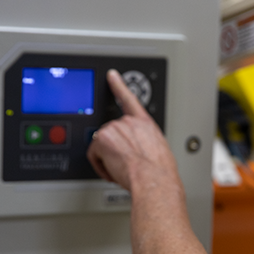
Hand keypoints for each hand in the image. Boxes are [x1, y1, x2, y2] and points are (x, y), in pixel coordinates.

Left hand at [87, 69, 178, 190]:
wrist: (154, 178)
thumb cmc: (159, 171)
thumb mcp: (158, 150)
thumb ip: (145, 143)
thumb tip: (140, 152)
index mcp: (145, 124)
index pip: (129, 99)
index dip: (119, 85)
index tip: (112, 75)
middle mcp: (129, 122)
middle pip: (111, 133)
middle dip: (114, 149)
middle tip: (125, 164)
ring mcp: (114, 129)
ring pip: (102, 145)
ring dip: (108, 158)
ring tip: (123, 170)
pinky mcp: (102, 138)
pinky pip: (94, 155)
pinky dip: (101, 165)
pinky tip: (114, 171)